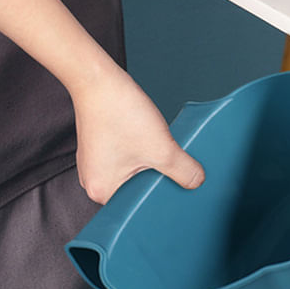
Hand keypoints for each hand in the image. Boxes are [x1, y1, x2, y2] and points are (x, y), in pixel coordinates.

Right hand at [70, 64, 204, 204]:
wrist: (98, 79)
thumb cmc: (119, 113)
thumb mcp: (162, 148)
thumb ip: (183, 170)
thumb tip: (197, 181)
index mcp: (101, 191)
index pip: (136, 209)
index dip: (158, 201)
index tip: (174, 191)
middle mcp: (92, 182)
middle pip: (134, 193)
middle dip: (155, 182)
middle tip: (171, 170)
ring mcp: (94, 165)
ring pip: (131, 176)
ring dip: (149, 166)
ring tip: (158, 152)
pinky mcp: (99, 149)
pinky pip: (124, 161)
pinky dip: (140, 155)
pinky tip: (148, 142)